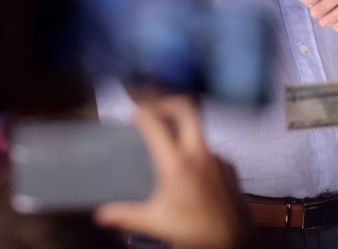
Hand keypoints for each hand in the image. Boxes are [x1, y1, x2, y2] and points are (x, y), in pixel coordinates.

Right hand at [94, 97, 252, 248]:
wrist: (235, 242)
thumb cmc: (195, 232)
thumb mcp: (155, 223)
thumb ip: (125, 216)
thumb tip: (102, 214)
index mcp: (176, 163)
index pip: (156, 124)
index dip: (142, 113)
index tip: (133, 112)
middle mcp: (198, 153)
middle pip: (186, 109)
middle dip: (168, 102)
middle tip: (155, 109)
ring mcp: (217, 158)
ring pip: (199, 130)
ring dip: (183, 129)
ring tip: (169, 142)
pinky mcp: (229, 167)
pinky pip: (210, 150)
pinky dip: (197, 152)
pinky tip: (190, 170)